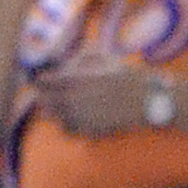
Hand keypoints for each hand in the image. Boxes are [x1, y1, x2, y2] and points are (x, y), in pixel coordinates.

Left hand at [35, 59, 158, 138]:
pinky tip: (71, 118)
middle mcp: (74, 99)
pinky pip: (68, 130)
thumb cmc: (125, 75)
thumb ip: (79, 58)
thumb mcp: (102, 57)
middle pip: (45, 101)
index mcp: (75, 79)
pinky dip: (65, 124)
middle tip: (45, 94)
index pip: (44, 81)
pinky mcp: (90, 130)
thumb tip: (63, 63)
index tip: (42, 80)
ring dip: (52, 111)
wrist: (146, 99)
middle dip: (43, 96)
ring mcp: (81, 116)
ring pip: (54, 117)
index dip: (41, 80)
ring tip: (57, 107)